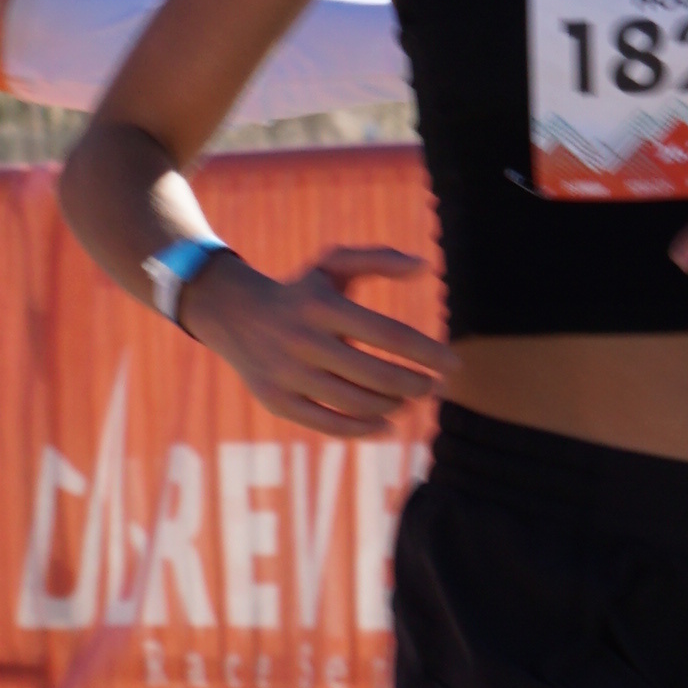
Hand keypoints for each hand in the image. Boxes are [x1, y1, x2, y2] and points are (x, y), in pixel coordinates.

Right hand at [184, 242, 446, 438]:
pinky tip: (387, 424)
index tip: (453, 365)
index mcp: (323, 305)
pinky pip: (329, 424)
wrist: (234, 314)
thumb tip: (425, 267)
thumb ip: (379, 258)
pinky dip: (364, 428)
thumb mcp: (334, 264)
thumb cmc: (302, 291)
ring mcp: (288, 375)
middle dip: (415, 385)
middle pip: (377, 376)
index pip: (391, 335)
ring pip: (356, 403)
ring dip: (393, 406)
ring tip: (408, 400)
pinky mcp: (277, 402)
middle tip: (432, 387)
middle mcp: (303, 341)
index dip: (428, 354)